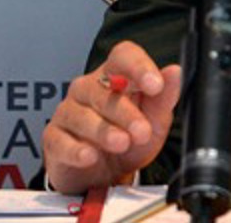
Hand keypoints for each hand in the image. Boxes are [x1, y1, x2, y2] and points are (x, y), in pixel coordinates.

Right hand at [41, 41, 181, 194]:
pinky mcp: (54, 138)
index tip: (154, 84)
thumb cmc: (128, 139)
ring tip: (121, 143)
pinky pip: (62, 141)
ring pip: (82, 115)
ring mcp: (68, 112)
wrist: (104, 174)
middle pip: (102, 90)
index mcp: (114, 76)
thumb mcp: (154, 121)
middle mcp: (88, 88)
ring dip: (103, 130)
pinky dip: (76, 150)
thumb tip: (175, 72)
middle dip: (125, 112)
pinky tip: (89, 155)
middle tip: (141, 130)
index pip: (123, 57)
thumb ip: (163, 99)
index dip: (138, 66)